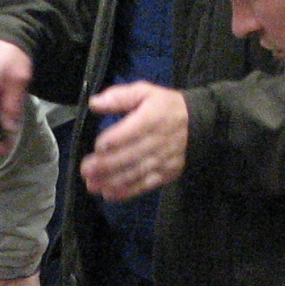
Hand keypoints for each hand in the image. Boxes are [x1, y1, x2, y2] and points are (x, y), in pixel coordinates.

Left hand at [80, 83, 189, 200]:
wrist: (199, 124)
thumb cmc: (165, 107)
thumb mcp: (145, 92)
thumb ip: (119, 97)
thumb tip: (94, 103)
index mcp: (150, 119)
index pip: (127, 133)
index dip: (110, 142)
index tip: (97, 147)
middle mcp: (156, 142)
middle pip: (128, 157)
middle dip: (105, 165)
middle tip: (85, 170)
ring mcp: (162, 161)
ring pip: (134, 173)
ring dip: (111, 181)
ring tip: (92, 185)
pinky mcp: (165, 174)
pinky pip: (144, 185)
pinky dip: (126, 192)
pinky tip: (109, 194)